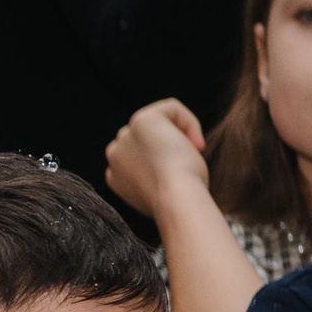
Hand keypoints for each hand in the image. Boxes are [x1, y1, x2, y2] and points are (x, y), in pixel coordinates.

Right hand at [104, 98, 209, 219]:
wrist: (175, 200)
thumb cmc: (177, 203)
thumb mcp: (159, 194)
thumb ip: (155, 179)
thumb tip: (169, 169)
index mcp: (114, 176)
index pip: (138, 157)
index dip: (162, 162)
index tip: (178, 178)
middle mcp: (114, 154)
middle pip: (145, 138)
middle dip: (166, 145)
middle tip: (186, 164)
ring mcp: (125, 136)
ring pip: (158, 123)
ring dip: (178, 133)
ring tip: (192, 153)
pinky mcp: (142, 120)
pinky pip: (171, 108)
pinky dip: (189, 122)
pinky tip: (196, 144)